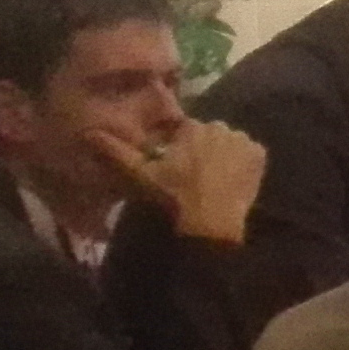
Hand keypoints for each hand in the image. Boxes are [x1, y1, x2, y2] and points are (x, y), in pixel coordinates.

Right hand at [95, 119, 267, 244]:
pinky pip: (250, 153)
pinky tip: (231, 180)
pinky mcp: (260, 155)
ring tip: (214, 179)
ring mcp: (243, 140)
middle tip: (195, 174)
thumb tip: (88, 132)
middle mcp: (220, 127)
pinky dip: (243, 162)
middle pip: (209, 134)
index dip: (181, 147)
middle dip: (203, 148)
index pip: (185, 129)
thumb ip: (116, 152)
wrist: (210, 222)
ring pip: (230, 143)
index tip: (178, 166)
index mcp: (192, 128)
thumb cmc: (173, 197)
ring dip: (223, 154)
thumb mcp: (141, 175)